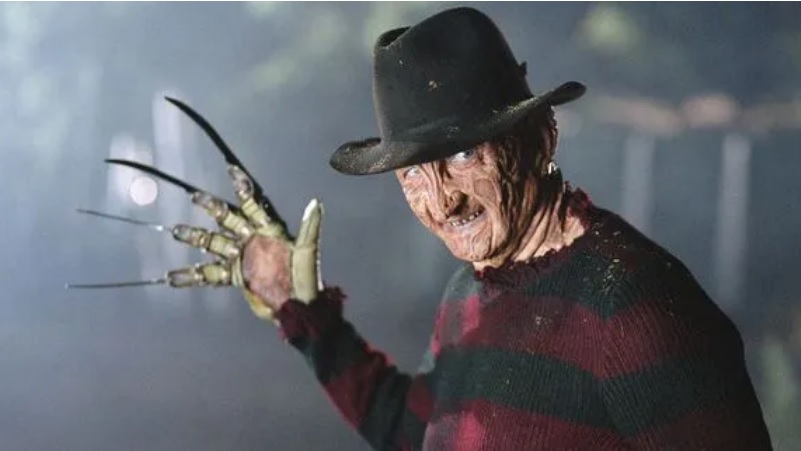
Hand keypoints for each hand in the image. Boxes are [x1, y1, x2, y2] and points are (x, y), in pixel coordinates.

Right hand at [180, 165, 323, 320]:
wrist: (297, 306)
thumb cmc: (305, 278)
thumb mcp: (307, 251)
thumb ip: (310, 227)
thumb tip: (316, 203)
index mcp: (268, 229)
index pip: (251, 203)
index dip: (241, 187)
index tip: (230, 169)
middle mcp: (251, 239)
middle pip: (226, 219)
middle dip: (211, 207)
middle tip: (194, 197)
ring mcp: (241, 258)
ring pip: (212, 243)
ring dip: (195, 237)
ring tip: (177, 231)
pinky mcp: (235, 277)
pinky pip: (209, 275)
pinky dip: (191, 276)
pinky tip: (173, 276)